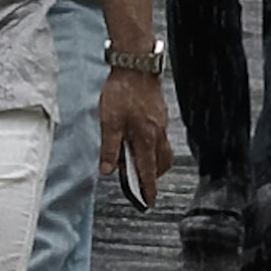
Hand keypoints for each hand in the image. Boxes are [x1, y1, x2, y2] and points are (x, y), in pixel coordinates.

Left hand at [96, 66, 171, 201]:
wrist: (137, 67)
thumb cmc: (122, 92)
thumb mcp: (109, 122)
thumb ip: (110, 148)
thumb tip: (108, 170)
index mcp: (146, 139)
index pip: (148, 171)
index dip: (148, 188)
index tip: (148, 202)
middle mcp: (158, 134)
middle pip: (161, 164)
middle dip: (154, 176)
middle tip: (142, 181)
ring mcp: (161, 124)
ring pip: (163, 151)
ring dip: (154, 160)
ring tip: (138, 160)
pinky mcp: (160, 115)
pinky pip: (161, 137)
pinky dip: (153, 145)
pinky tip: (139, 138)